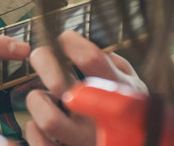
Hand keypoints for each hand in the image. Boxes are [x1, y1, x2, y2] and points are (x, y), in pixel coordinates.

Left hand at [25, 31, 144, 145]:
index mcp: (120, 92)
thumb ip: (113, 64)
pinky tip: (39, 122)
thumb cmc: (133, 112)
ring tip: (42, 96)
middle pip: (60, 85)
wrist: (139, 144)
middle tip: (40, 56)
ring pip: (48, 119)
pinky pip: (40, 143)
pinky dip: (33, 129)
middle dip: (44, 61)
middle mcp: (103, 118)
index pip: (90, 59)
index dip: (70, 42)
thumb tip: (81, 45)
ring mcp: (86, 141)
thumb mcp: (133, 85)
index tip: (64, 38)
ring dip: (37, 100)